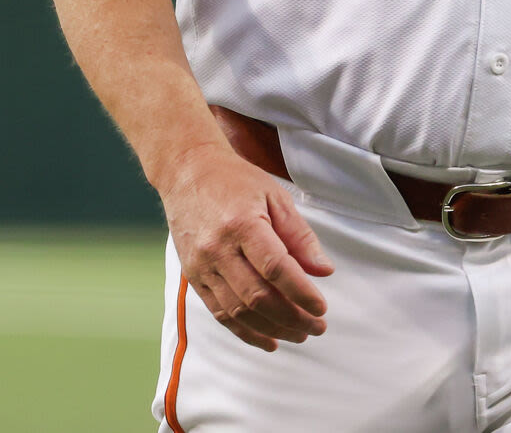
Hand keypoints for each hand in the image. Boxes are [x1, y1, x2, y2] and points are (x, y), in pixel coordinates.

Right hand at [157, 141, 334, 351]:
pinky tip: (269, 339)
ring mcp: (202, 265)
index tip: (321, 308)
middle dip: (292, 318)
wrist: (187, 171)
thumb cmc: (235, 181)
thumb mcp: (275, 196)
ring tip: (299, 335)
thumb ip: (299, 235)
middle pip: (258, 296)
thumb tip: (323, 271)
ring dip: (272, 329)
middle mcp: (218, 248)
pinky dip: (245, 331)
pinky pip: (219, 313)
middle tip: (317, 327)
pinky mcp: (193, 276)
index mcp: (242, 223)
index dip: (301, 293)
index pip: (276, 268)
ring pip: (238, 310)